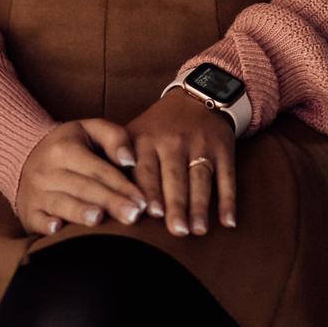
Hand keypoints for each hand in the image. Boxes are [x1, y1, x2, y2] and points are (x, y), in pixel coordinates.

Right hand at [15, 118, 147, 236]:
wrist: (25, 154)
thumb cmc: (69, 144)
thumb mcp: (90, 128)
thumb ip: (115, 137)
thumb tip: (130, 160)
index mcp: (66, 149)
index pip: (99, 169)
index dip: (122, 185)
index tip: (143, 201)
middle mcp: (48, 170)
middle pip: (84, 188)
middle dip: (111, 202)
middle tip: (134, 215)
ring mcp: (36, 193)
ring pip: (62, 203)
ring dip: (80, 212)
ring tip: (99, 219)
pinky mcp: (28, 212)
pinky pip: (36, 220)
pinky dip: (46, 226)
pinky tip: (57, 229)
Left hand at [128, 88, 236, 237]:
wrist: (195, 95)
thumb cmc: (158, 127)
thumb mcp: (135, 133)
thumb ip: (117, 161)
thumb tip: (99, 198)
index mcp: (147, 139)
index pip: (147, 170)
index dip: (150, 191)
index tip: (152, 214)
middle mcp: (174, 140)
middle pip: (175, 177)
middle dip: (176, 204)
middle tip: (177, 230)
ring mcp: (201, 143)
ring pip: (200, 177)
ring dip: (200, 205)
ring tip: (197, 230)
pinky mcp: (223, 147)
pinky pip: (226, 176)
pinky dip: (228, 199)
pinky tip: (227, 221)